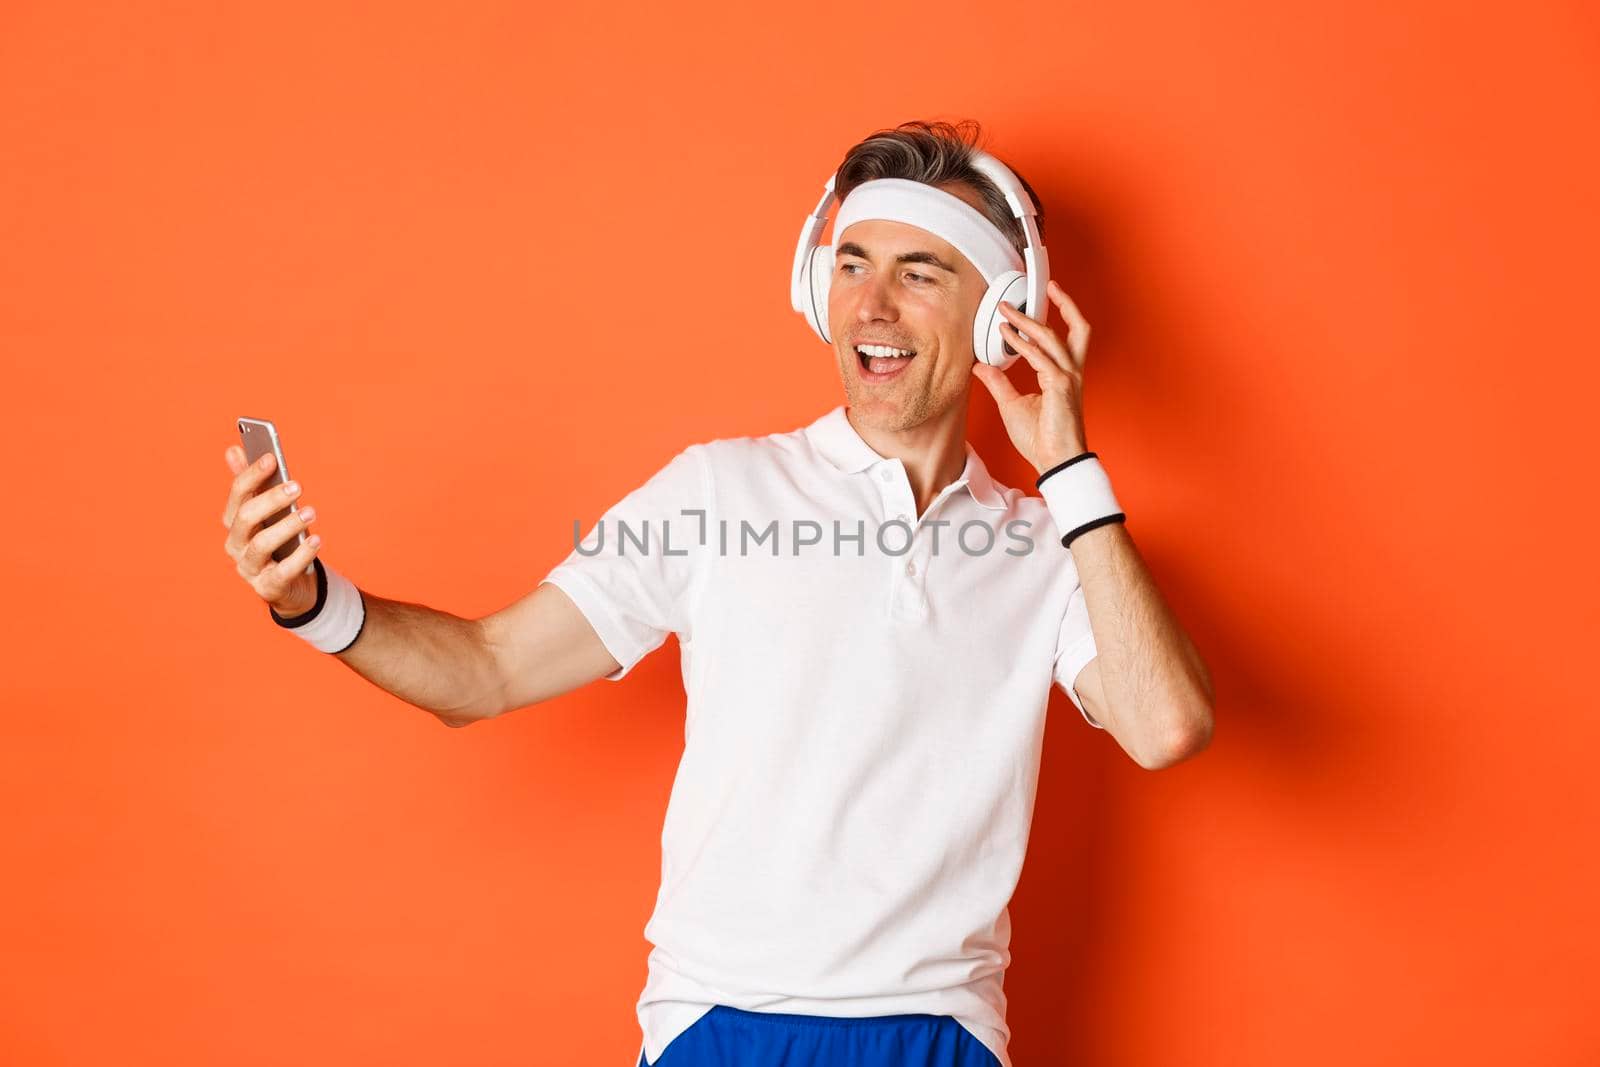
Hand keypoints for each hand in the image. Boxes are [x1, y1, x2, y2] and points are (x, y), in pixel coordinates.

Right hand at [221, 445, 321, 616]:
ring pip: (261, 545)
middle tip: (297, 486)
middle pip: (245, 518)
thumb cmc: (279, 543)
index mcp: (234, 523)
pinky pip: (282, 572)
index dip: (252, 475)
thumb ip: (252, 485)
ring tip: (311, 512)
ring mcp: (249, 569)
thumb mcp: (267, 515)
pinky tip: (316, 540)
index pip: (237, 495)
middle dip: (270, 500)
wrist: (291, 587)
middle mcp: (235, 545)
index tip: (272, 457)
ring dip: (287, 526)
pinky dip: (300, 556)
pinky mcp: (267, 588)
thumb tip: (233, 449)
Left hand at [971, 278, 1091, 474]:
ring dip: (1028, 322)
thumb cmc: (1041, 439)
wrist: (1054, 462)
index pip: (1065, 338)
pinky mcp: (1061, 386)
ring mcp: (1068, 378)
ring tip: (1008, 312)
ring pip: (1052, 338)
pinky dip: (1023, 345)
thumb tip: (982, 366)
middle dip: (1066, 304)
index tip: (1034, 305)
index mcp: (1065, 375)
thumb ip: (998, 382)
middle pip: (1078, 329)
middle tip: (1049, 286)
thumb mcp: (1012, 405)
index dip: (1053, 318)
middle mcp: (1071, 372)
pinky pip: (1041, 358)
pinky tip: (1006, 337)